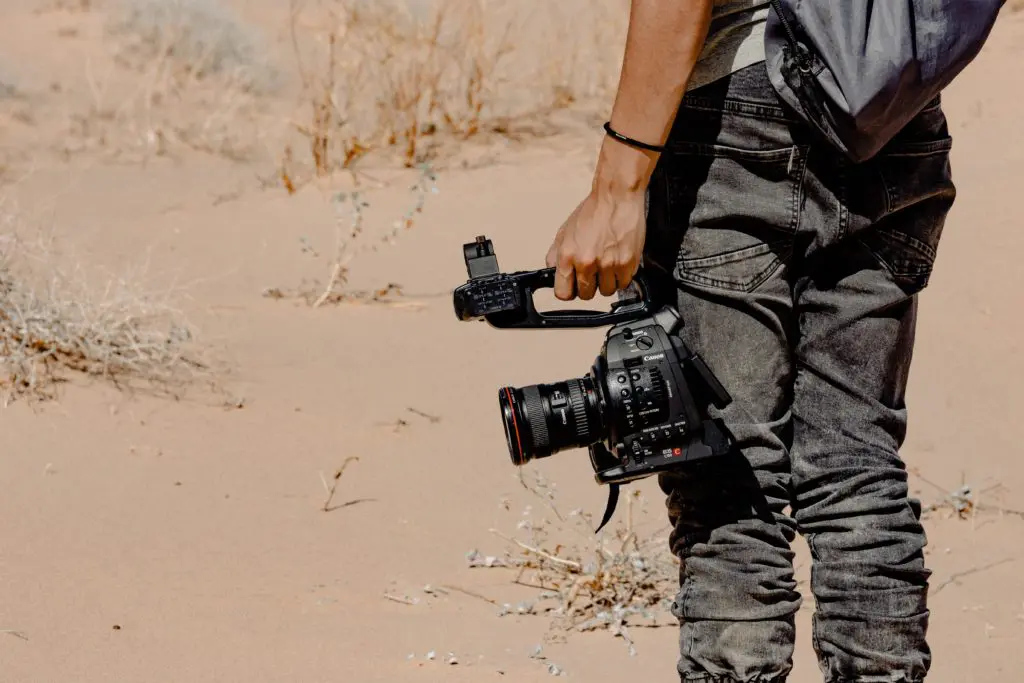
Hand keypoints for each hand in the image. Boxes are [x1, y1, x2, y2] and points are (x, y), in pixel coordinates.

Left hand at [545, 178, 648, 301]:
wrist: (616, 197)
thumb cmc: (592, 212)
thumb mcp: (564, 232)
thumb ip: (556, 256)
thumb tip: (552, 274)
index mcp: (568, 255)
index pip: (563, 293)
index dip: (569, 291)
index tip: (573, 286)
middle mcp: (587, 262)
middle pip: (586, 295)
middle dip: (589, 285)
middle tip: (593, 271)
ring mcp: (608, 264)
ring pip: (606, 291)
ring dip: (607, 281)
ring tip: (607, 263)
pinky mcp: (627, 263)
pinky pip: (623, 283)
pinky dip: (622, 276)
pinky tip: (618, 261)